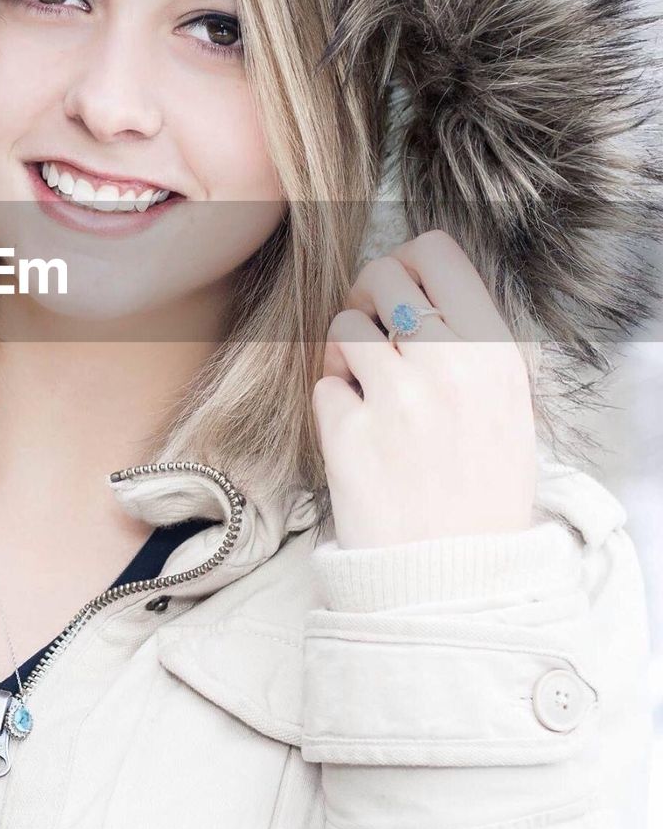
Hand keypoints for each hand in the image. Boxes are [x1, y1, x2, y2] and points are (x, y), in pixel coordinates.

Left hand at [311, 229, 537, 549]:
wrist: (456, 576)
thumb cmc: (480, 486)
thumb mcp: (506, 404)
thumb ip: (469, 340)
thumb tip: (416, 280)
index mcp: (494, 352)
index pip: (436, 252)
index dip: (407, 262)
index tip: (400, 291)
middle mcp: (448, 364)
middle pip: (379, 275)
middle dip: (368, 300)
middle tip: (374, 339)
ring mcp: (395, 397)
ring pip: (342, 325)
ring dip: (346, 352)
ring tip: (371, 394)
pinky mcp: (347, 431)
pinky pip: (322, 383)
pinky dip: (333, 404)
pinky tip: (359, 435)